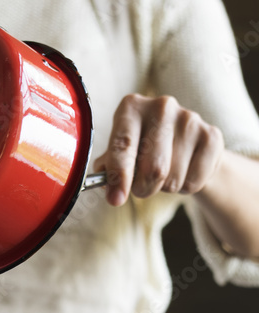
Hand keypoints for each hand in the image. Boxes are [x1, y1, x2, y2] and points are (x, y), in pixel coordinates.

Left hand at [93, 94, 224, 206]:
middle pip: (152, 169)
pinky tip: (184, 171)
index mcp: (131, 108)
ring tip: (165, 173)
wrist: (183, 145)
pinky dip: (185, 187)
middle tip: (141, 187)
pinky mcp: (211, 135)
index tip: (116, 199)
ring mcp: (189, 119)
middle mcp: (161, 107)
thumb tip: (111, 190)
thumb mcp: (119, 156)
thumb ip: (108, 170)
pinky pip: (193, 181)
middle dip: (143, 189)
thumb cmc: (142, 152)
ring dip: (164, 188)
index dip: (119, 176)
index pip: (123, 145)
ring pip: (172, 179)